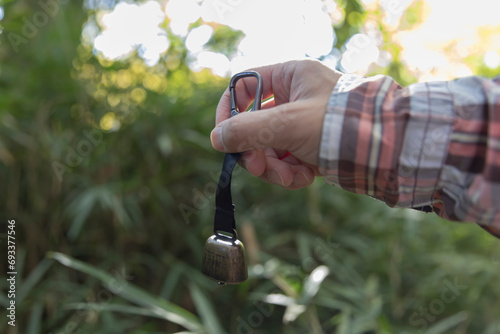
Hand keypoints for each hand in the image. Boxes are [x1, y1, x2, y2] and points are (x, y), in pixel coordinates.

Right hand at [210, 60, 341, 188]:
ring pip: (268, 147)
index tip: (224, 137)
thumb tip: (217, 138)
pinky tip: (304, 179)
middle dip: (254, 150)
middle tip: (257, 168)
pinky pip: (286, 161)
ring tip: (288, 178)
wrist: (386, 151)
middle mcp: (294, 97)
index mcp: (290, 76)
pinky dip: (290, 173)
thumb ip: (247, 130)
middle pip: (253, 123)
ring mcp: (302, 123)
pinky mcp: (311, 146)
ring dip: (273, 167)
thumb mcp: (287, 124)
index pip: (243, 87)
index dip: (229, 111)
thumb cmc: (339, 125)